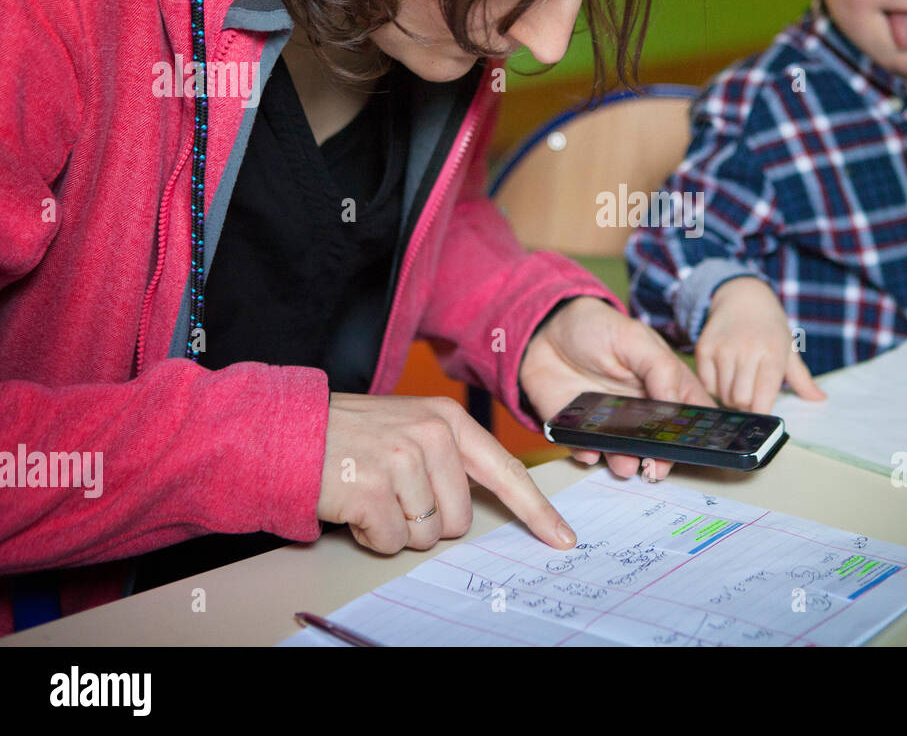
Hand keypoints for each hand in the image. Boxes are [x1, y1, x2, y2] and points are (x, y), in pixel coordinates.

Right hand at [318, 393, 575, 553]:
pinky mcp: (371, 489)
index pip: (506, 472)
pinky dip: (371, 536)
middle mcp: (431, 435)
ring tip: (370, 493)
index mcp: (449, 419)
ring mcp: (401, 461)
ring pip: (425, 535)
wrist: (288, 431)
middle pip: (460, 519)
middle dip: (427, 521)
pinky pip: (390, 542)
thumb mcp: (411, 426)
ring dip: (396, 528)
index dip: (536, 511)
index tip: (562, 538)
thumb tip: (483, 505)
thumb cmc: (352, 436)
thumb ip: (450, 457)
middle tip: (392, 492)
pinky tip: (354, 505)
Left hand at [519, 297, 715, 479]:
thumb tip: (676, 404)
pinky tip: (590, 452)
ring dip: (626, 462)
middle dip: (660, 459)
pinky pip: (585, 448)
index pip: (690, 413)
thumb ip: (660, 368)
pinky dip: (587, 454)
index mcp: (663, 385)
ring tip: (626, 466)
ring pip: (624, 451)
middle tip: (657, 468)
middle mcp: (641, 410)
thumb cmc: (595, 327)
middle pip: (660, 442)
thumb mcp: (634, 339)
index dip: (698, 432)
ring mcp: (611, 422)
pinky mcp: (580, 429)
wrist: (545, 330)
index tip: (697, 447)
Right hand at [695, 276, 824, 414]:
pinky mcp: (704, 348)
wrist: (743, 296)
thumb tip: (820, 399)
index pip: (764, 397)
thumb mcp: (789, 349)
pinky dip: (714, 386)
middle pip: (741, 400)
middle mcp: (747, 349)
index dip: (763, 412)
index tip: (763, 413)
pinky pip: (707, 384)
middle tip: (750, 393)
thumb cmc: (770, 328)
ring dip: (729, 396)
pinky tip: (723, 374)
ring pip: (723, 394)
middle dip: (745, 404)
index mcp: (773, 353)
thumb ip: (802, 378)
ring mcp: (723, 348)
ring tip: (738, 382)